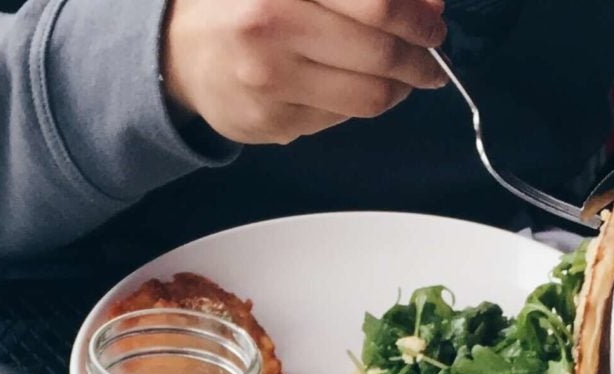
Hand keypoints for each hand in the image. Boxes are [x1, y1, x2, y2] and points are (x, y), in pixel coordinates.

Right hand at [164, 0, 446, 147]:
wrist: (178, 51)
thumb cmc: (245, 4)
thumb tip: (429, 4)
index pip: (376, 3)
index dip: (418, 17)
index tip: (434, 24)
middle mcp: (270, 27)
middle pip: (380, 53)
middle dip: (420, 58)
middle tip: (430, 55)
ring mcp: (269, 81)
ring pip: (368, 96)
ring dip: (398, 88)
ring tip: (401, 75)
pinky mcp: (270, 122)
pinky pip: (340, 118)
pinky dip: (358, 102)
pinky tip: (350, 85)